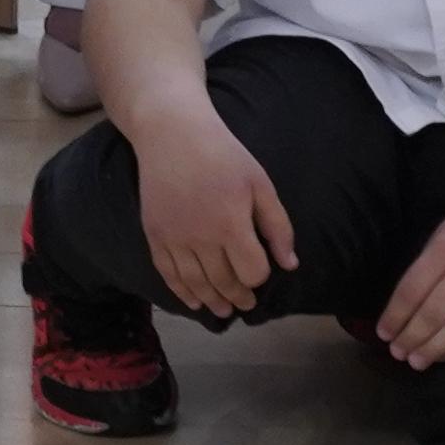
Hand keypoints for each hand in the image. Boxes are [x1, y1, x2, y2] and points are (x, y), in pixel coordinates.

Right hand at [129, 106, 301, 325]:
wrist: (171, 133)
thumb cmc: (223, 154)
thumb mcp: (260, 183)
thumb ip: (277, 226)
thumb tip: (289, 265)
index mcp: (231, 223)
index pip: (251, 271)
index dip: (260, 276)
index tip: (261, 270)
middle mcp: (200, 237)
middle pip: (223, 283)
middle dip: (239, 297)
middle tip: (246, 305)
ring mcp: (174, 238)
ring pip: (196, 284)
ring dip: (212, 302)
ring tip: (225, 311)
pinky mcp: (154, 235)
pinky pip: (169, 275)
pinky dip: (182, 293)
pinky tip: (194, 302)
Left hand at [376, 181, 444, 369]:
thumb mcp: (441, 236)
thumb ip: (425, 269)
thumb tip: (402, 310)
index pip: (412, 291)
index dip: (395, 316)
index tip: (383, 333)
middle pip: (433, 314)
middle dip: (411, 338)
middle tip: (397, 352)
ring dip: (433, 349)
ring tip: (416, 361)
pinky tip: (444, 354)